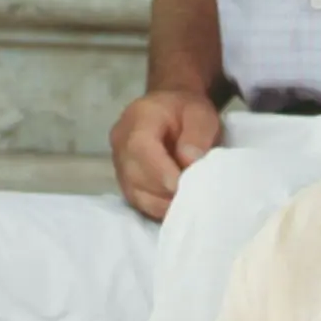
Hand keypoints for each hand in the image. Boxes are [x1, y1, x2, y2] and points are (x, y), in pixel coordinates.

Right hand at [109, 89, 221, 220]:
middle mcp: (121, 141)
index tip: (183, 187)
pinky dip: (158, 208)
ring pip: (135, 193)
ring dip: (162, 204)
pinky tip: (177, 207)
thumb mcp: (201, 114)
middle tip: (192, 200)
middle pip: (135, 175)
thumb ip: (197, 135)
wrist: (170, 111)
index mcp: (139, 118)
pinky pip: (138, 201)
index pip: (140, 148)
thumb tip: (188, 162)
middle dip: (164, 192)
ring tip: (187, 205)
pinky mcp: (125, 181)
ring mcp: (119, 164)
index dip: (160, 172)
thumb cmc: (186, 111)